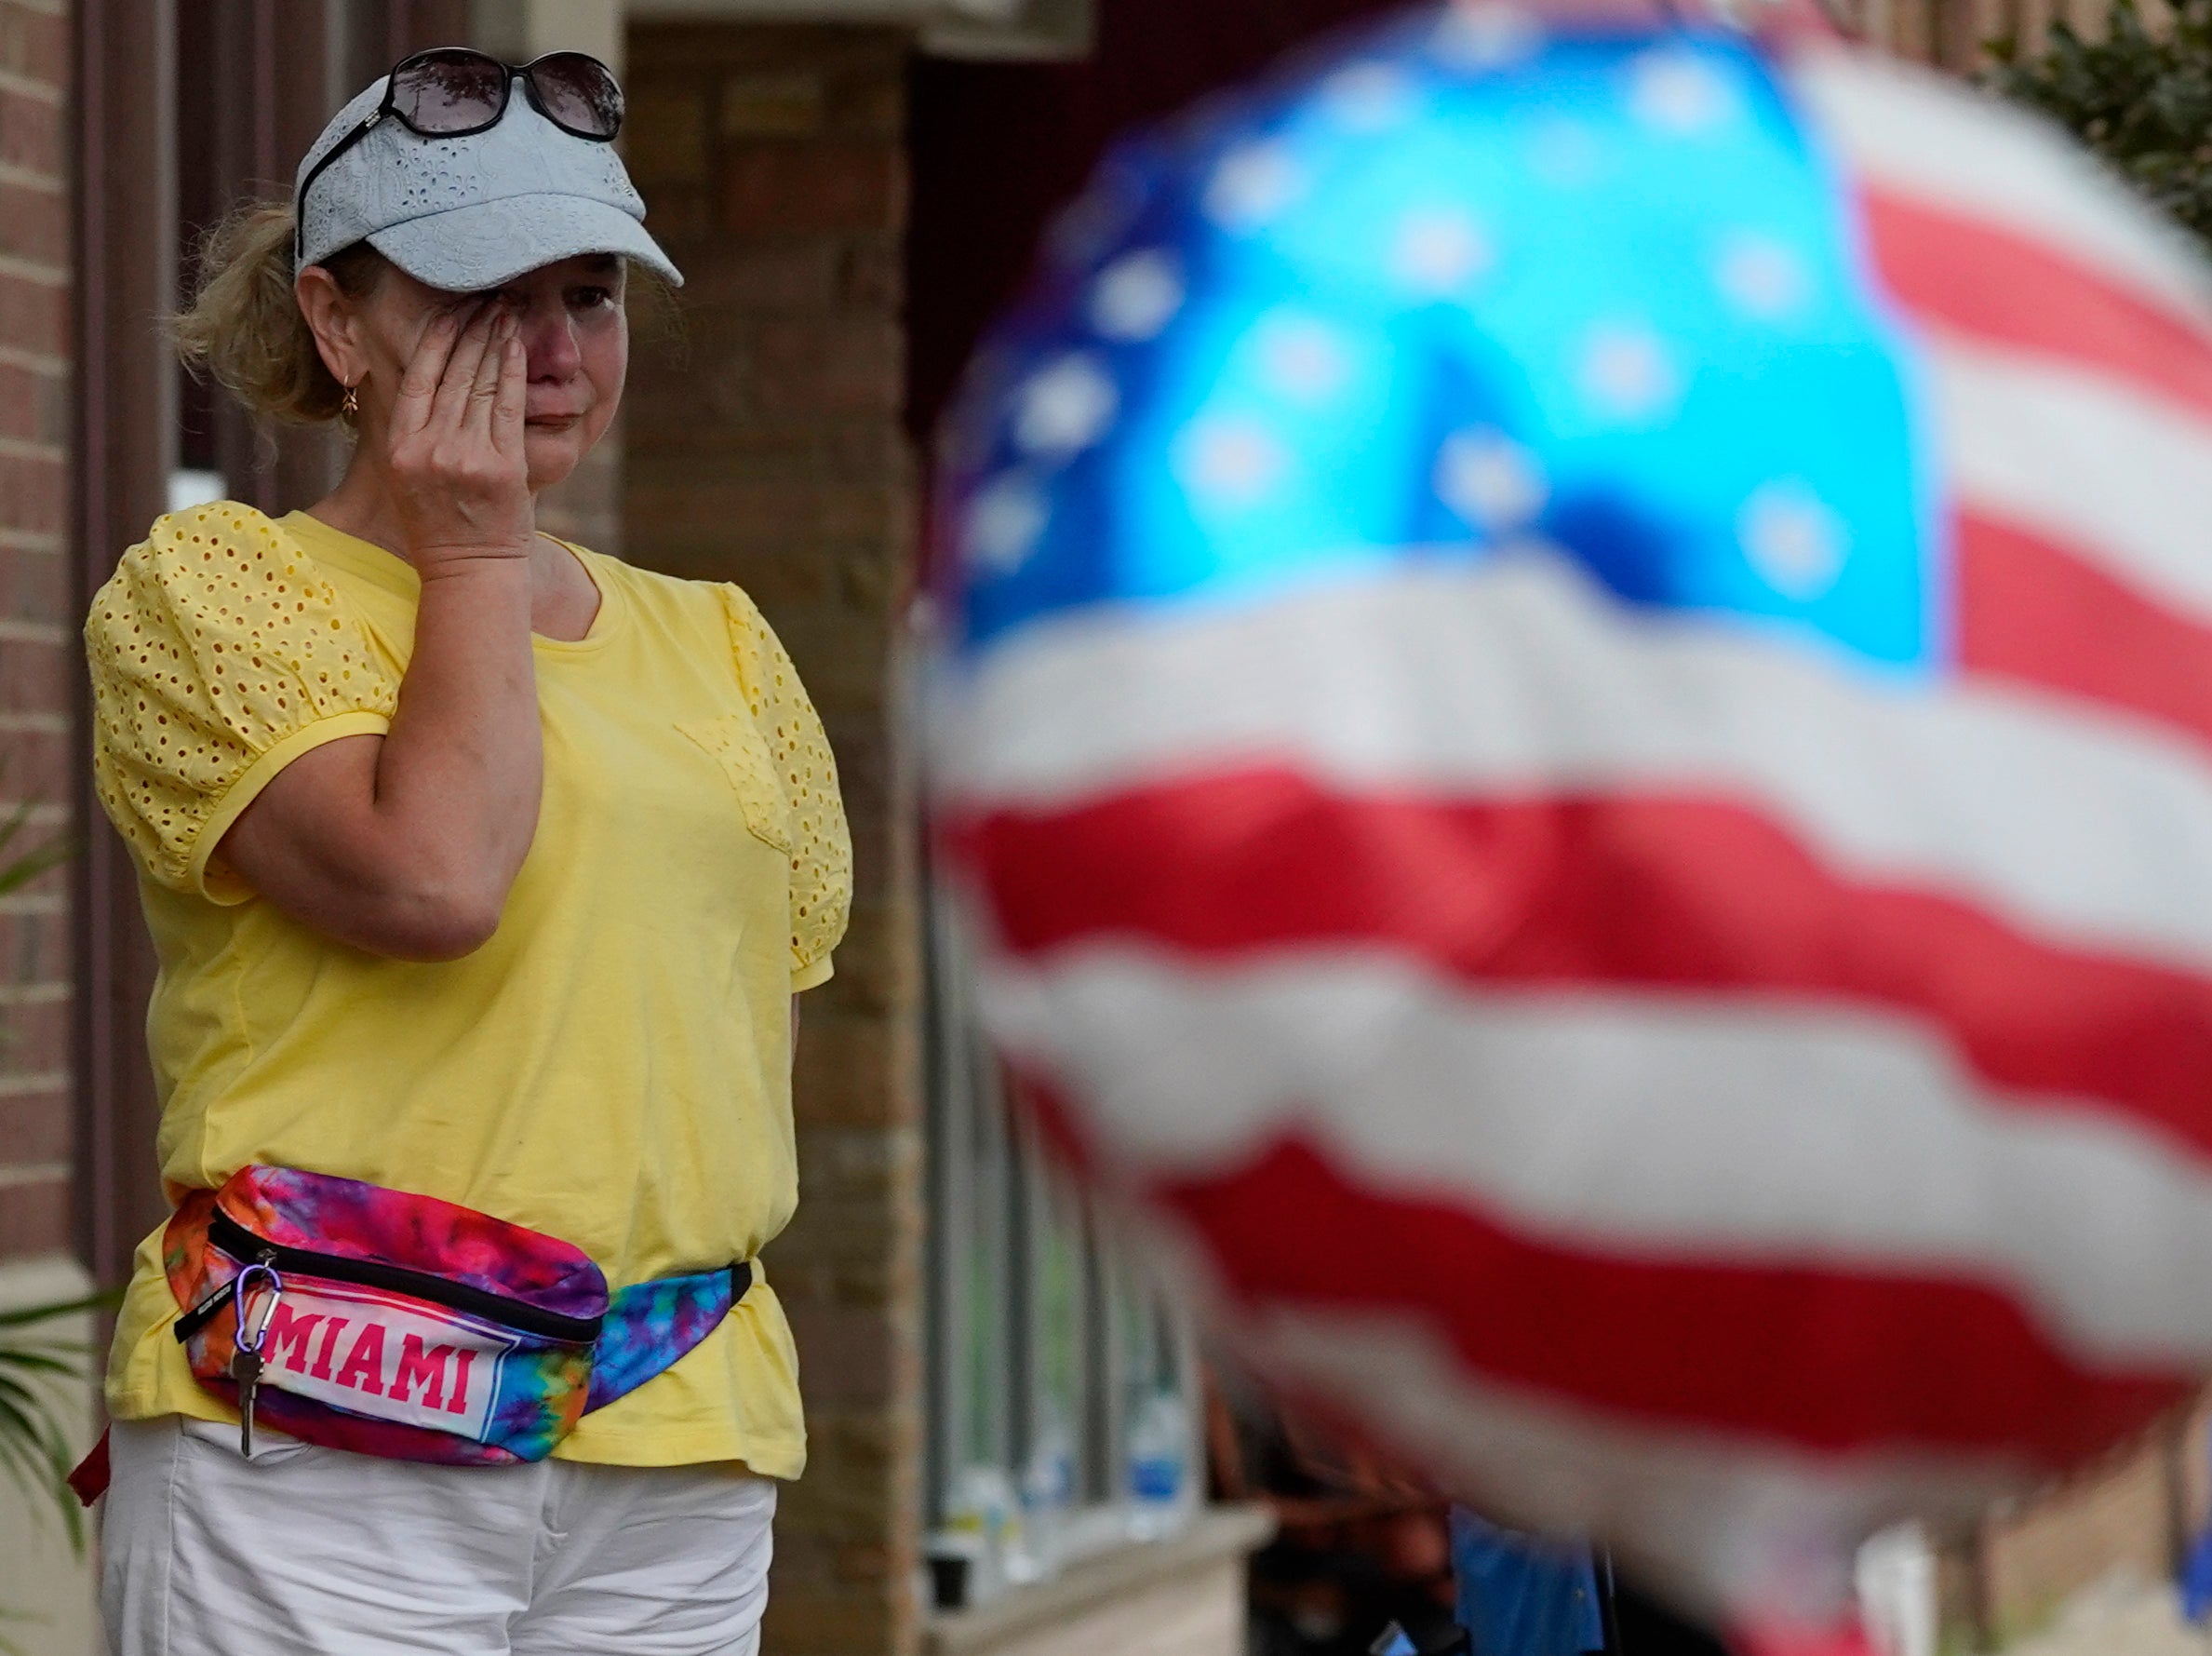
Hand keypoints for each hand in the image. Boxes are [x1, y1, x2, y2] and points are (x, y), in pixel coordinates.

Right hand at [384, 303, 533, 574]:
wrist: (470, 572)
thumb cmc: (440, 523)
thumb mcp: (407, 475)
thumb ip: (411, 429)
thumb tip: (418, 378)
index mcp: (400, 446)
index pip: (417, 375)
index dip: (437, 336)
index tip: (451, 308)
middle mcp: (428, 447)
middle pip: (452, 372)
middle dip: (472, 327)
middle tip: (488, 295)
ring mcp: (465, 456)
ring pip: (480, 382)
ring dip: (495, 339)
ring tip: (506, 309)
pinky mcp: (501, 467)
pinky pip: (507, 406)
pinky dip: (513, 371)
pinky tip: (518, 345)